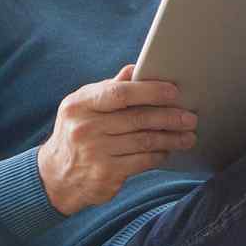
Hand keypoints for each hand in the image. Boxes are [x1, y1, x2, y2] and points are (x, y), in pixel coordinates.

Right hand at [37, 63, 197, 214]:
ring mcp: (95, 153)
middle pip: (138, 118)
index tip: (174, 92)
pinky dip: (159, 154)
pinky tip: (168, 150)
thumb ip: (109, 89)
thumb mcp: (83, 107)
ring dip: (171, 138)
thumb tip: (136, 68)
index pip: (119, 93)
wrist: (55, 177)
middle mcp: (85, 128)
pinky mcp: (106, 175)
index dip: (150, 91)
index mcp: (79, 104)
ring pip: (145, 141)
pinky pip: (142, 161)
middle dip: (169, 116)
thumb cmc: (76, 133)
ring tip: (188, 135)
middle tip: (191, 117)